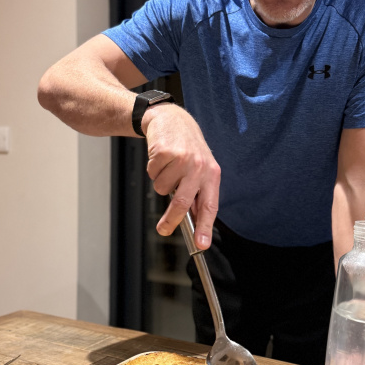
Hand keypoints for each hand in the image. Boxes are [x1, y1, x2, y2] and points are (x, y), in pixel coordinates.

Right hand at [143, 104, 220, 248]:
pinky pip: (152, 174)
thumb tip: (192, 222)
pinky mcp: (164, 152)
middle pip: (183, 203)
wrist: (172, 120)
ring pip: (162, 189)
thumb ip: (197, 193)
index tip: (201, 245)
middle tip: (164, 229)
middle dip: (171, 220)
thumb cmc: (187, 149)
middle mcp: (199, 166)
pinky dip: (153, 170)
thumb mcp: (200, 169)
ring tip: (168, 168)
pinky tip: (161, 158)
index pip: (210, 205)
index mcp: (212, 174)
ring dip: (161, 183)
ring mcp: (182, 159)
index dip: (205, 227)